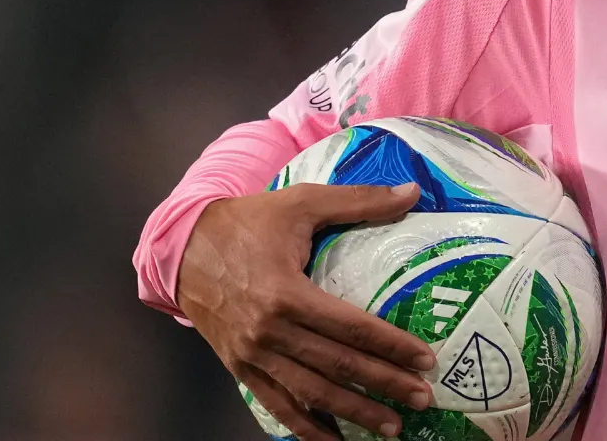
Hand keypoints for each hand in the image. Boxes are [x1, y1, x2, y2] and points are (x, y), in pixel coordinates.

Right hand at [178, 182, 437, 439]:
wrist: (181, 247)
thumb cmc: (247, 222)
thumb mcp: (302, 202)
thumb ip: (358, 200)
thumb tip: (413, 191)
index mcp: (286, 293)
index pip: (351, 327)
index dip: (391, 346)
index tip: (425, 360)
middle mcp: (269, 332)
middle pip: (337, 366)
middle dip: (383, 385)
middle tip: (423, 399)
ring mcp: (252, 355)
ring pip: (311, 393)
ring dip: (353, 413)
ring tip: (392, 426)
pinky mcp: (239, 366)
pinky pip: (276, 404)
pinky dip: (305, 427)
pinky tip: (334, 439)